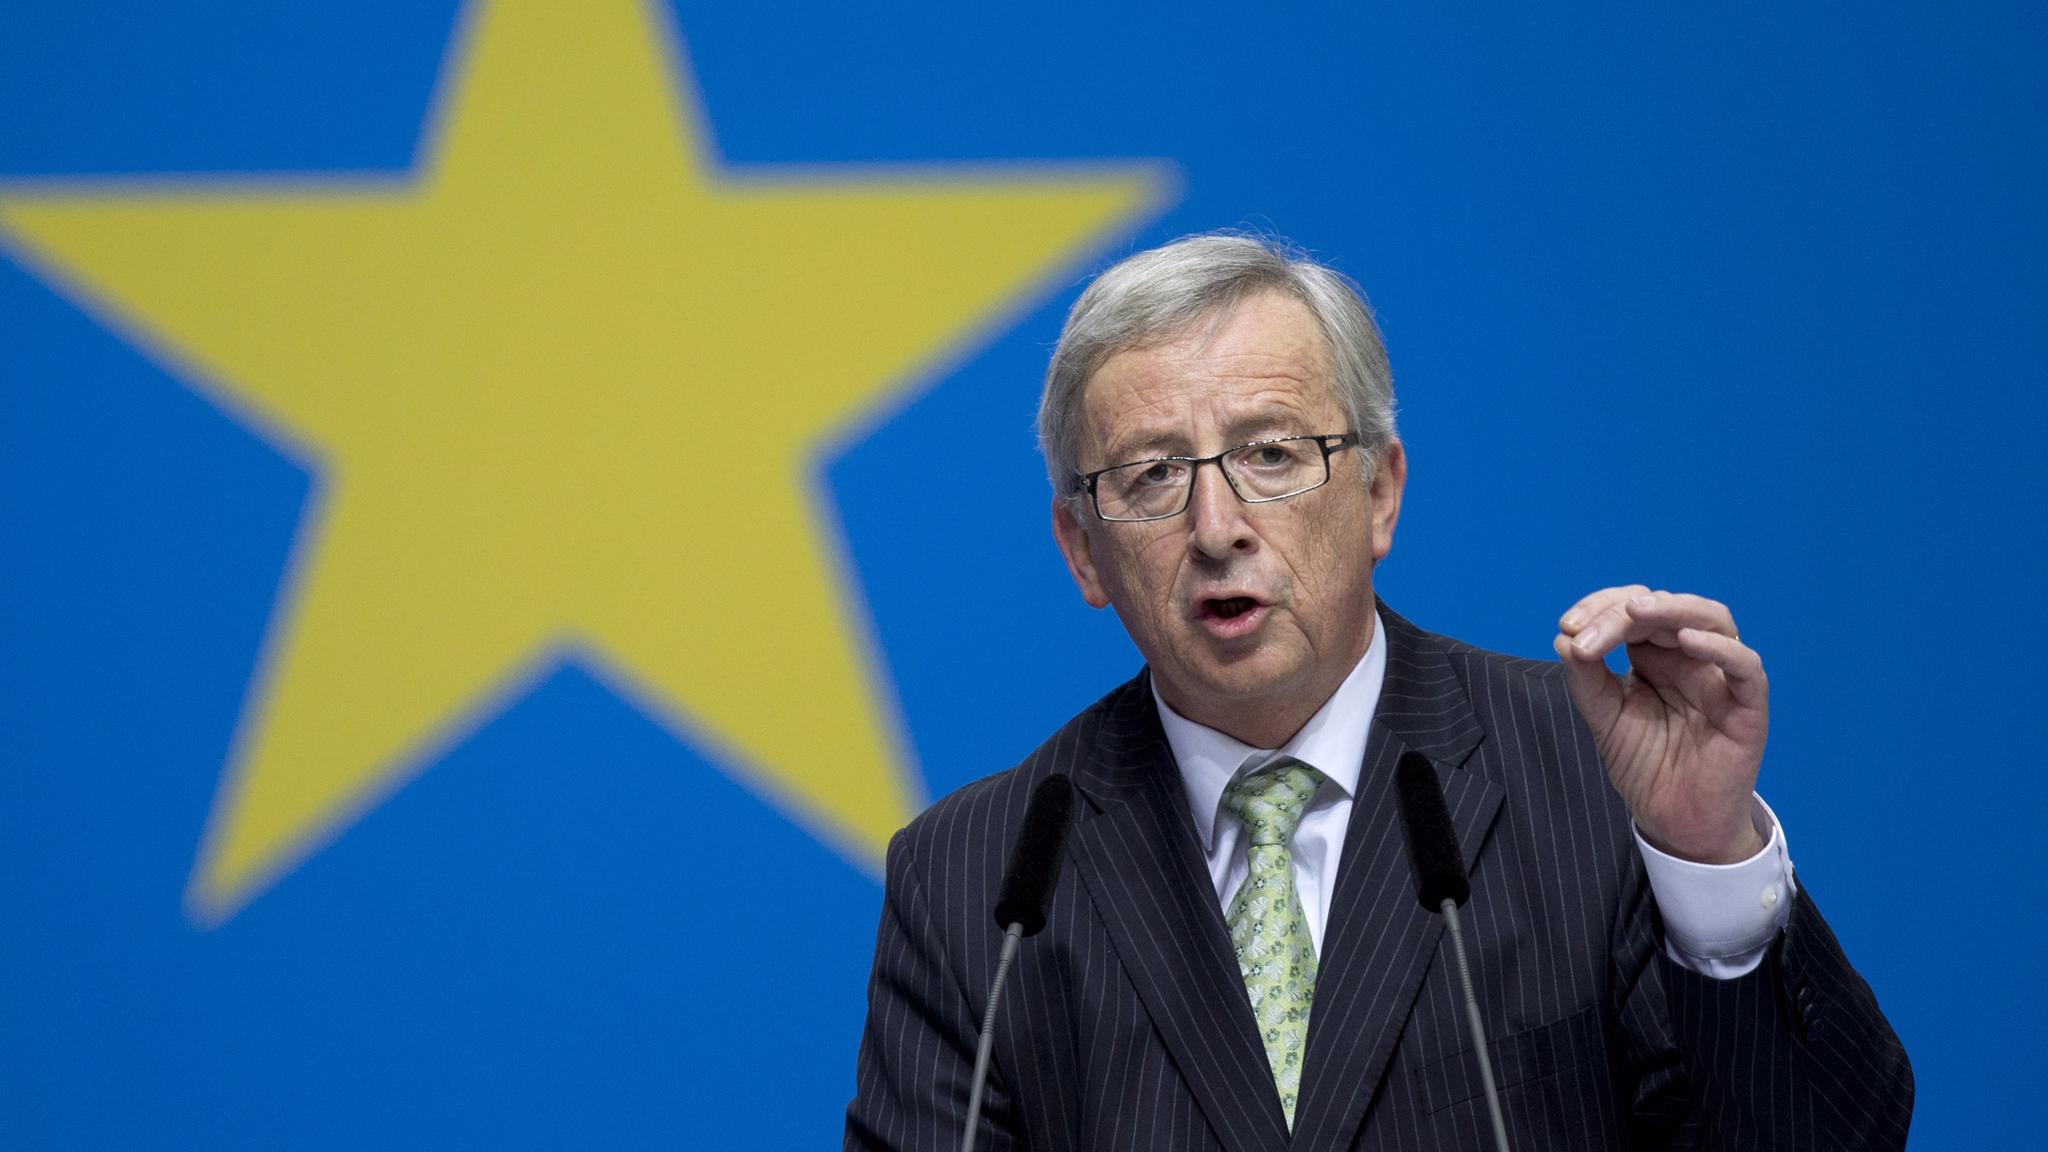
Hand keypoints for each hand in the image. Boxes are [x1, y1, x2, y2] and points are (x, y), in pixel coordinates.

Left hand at [1552, 587, 1768, 863]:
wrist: (1673, 821)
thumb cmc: (1645, 765)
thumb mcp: (1604, 717)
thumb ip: (1587, 679)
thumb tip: (1563, 637)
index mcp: (1656, 655)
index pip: (1633, 612)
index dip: (1600, 608)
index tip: (1567, 627)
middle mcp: (1691, 658)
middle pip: (1667, 607)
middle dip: (1622, 610)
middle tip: (1586, 628)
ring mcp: (1721, 679)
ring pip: (1713, 621)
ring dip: (1673, 609)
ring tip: (1636, 611)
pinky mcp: (1748, 708)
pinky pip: (1747, 669)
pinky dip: (1722, 649)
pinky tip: (1688, 641)